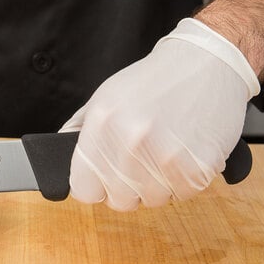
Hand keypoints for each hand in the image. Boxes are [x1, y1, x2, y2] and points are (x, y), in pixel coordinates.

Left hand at [60, 18, 259, 210]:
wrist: (206, 62)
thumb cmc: (153, 82)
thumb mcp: (103, 97)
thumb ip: (78, 131)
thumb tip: (58, 158)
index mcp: (101, 125)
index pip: (83, 190)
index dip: (94, 187)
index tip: (103, 180)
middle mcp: (130, 141)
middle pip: (118, 201)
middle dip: (128, 187)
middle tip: (140, 161)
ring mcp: (164, 156)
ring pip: (151, 201)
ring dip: (158, 184)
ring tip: (164, 151)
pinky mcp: (198, 166)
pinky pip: (182, 195)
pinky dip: (185, 181)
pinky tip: (185, 153)